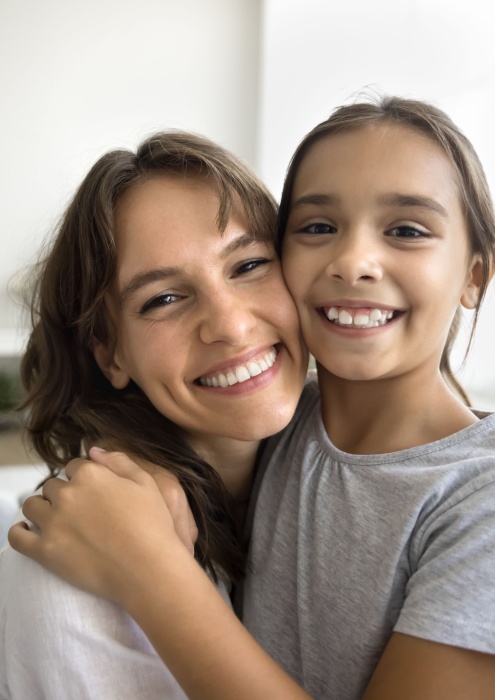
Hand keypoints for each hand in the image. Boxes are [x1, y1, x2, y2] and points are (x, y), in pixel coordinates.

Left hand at [8, 449, 187, 602]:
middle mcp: (68, 494)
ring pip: (32, 505)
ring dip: (41, 509)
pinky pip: (18, 536)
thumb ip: (119, 461)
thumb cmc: (152, 526)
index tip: (90, 493)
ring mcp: (53, 522)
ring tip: (54, 520)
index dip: (82, 478)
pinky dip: (20, 532)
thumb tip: (94, 450)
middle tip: (78, 511)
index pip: (73, 467)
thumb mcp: (146, 483)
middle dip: (62, 494)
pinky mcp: (44, 551)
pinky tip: (28, 531)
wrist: (148, 570)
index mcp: (91, 474)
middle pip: (52, 486)